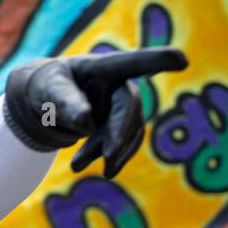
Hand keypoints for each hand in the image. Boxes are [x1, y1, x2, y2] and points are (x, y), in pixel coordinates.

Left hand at [3, 48, 187, 178]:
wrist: (45, 101)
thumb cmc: (47, 86)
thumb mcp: (49, 90)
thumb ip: (66, 102)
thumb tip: (87, 124)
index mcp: (102, 66)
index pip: (131, 62)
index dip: (156, 60)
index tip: (182, 59)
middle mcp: (119, 84)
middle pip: (130, 108)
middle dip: (119, 134)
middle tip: (108, 158)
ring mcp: (123, 105)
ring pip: (126, 131)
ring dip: (108, 151)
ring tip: (76, 165)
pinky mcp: (121, 125)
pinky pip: (122, 144)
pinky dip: (108, 157)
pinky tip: (88, 168)